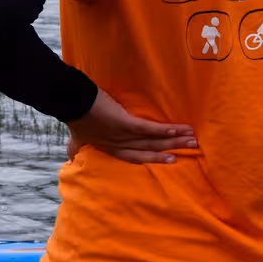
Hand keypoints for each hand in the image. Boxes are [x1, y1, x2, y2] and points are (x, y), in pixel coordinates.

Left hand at [66, 90, 195, 163]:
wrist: (71, 103)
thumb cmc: (74, 118)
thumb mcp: (76, 138)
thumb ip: (76, 148)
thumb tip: (71, 157)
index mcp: (109, 148)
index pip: (134, 156)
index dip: (152, 159)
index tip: (168, 158)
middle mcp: (119, 145)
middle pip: (148, 150)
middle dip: (169, 150)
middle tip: (189, 150)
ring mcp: (122, 135)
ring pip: (152, 140)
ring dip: (173, 140)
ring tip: (191, 138)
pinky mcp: (124, 123)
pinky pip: (147, 129)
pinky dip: (162, 130)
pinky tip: (178, 129)